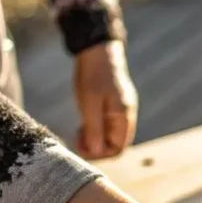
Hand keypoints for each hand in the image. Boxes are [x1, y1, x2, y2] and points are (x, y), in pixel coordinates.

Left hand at [74, 41, 137, 158]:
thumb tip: (95, 151)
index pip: (118, 148)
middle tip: (76, 140)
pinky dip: (93, 130)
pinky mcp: (110, 107)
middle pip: (114, 145)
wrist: (96, 49)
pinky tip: (81, 125)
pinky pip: (104, 127)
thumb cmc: (93, 74)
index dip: (100, 153)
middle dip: (95, 147)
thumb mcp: (90, 102)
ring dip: (93, 140)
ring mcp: (118, 112)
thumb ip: (94, 128)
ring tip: (78, 132)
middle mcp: (124, 116)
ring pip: (108, 137)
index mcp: (124, 116)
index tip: (81, 147)